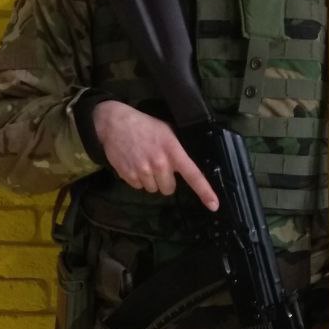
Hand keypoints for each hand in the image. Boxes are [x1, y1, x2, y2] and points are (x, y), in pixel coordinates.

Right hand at [93, 100, 218, 210]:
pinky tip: (134, 164)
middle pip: (169, 189)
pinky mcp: (128, 176)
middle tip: (158, 165)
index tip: (214, 205)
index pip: (193, 174)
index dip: (205, 191)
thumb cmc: (145, 126)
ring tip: (144, 162)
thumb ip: (178, 149)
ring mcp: (142, 171)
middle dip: (165, 180)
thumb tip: (186, 166)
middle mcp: (159, 163)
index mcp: (173, 151)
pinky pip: (138, 187)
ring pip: (153, 189)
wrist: (115, 123)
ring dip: (151, 180)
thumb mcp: (167, 131)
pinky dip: (137, 179)